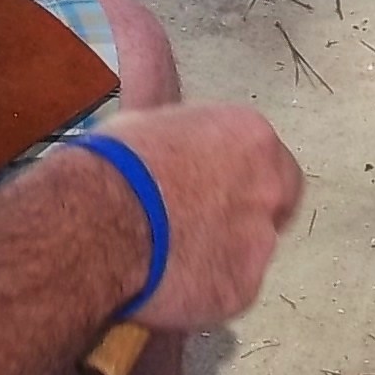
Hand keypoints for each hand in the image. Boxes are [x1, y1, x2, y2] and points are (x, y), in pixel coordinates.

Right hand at [64, 103, 303, 332]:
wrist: (99, 221)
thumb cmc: (117, 165)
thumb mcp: (149, 117)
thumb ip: (177, 117)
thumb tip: (156, 83)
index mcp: (251, 139)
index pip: (272, 161)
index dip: (245, 177)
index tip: (218, 187)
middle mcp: (268, 189)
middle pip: (275, 206)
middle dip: (246, 217)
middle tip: (202, 225)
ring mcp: (259, 243)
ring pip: (251, 253)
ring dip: (223, 255)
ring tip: (173, 257)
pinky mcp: (241, 290)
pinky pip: (228, 291)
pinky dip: (205, 290)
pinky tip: (168, 282)